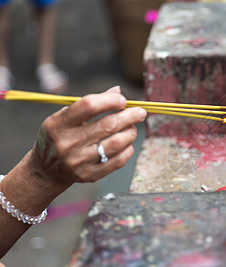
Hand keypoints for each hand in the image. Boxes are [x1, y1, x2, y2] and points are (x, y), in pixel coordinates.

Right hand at [28, 86, 146, 188]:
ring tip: (132, 128)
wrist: (45, 169)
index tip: (123, 100)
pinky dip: (128, 149)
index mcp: (58, 124)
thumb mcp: (65, 117)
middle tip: (140, 112)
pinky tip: (127, 143)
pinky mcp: (88, 175)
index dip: (110, 100)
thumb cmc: (60, 136)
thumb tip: (117, 91)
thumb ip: (90, 103)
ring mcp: (78, 161)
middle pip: (107, 125)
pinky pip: (118, 161)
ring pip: (116, 143)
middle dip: (129, 116)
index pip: (88, 106)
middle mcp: (66, 143)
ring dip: (131, 132)